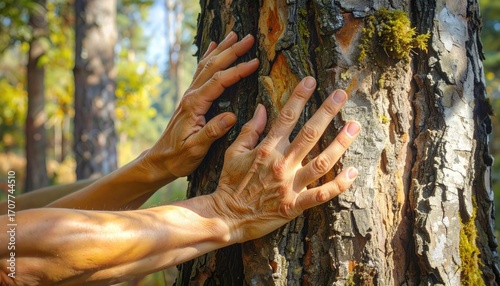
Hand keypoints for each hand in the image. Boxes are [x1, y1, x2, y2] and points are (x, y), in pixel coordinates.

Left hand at [141, 32, 258, 180]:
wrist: (160, 159)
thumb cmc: (178, 157)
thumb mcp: (195, 149)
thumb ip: (212, 132)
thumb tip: (231, 117)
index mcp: (194, 105)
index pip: (219, 82)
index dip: (237, 71)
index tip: (255, 62)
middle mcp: (191, 95)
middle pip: (213, 66)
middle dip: (232, 51)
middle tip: (249, 38)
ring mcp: (190, 95)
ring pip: (207, 65)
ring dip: (222, 49)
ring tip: (235, 35)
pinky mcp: (191, 98)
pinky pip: (201, 72)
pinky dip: (209, 56)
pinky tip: (212, 47)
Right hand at [209, 77, 360, 242]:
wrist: (226, 216)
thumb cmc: (229, 183)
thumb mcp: (234, 152)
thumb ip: (250, 130)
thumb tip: (261, 107)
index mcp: (266, 149)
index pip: (285, 117)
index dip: (299, 97)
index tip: (311, 80)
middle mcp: (281, 164)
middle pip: (309, 134)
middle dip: (326, 112)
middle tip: (341, 95)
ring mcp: (290, 185)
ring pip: (321, 162)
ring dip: (340, 144)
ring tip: (354, 126)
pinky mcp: (294, 205)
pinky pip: (321, 195)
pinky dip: (338, 185)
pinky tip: (353, 172)